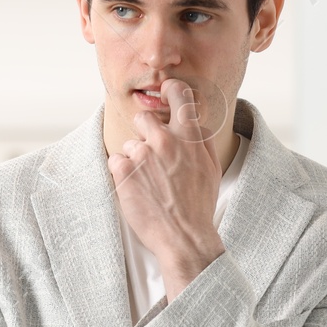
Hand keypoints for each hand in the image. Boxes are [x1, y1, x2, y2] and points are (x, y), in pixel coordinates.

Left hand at [106, 78, 225, 298]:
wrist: (184, 236)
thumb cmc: (198, 205)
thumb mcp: (212, 168)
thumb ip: (202, 140)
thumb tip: (194, 121)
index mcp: (190, 137)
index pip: (178, 94)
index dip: (170, 90)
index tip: (165, 91)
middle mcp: (165, 141)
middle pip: (144, 118)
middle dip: (145, 133)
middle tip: (152, 156)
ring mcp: (142, 155)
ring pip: (130, 144)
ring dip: (135, 159)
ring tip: (148, 182)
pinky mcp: (123, 172)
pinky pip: (115, 160)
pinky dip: (121, 172)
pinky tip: (135, 188)